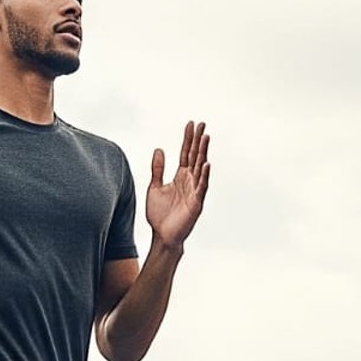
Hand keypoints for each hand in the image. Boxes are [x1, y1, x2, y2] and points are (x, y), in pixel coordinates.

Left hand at [145, 122, 210, 249]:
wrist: (162, 236)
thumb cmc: (159, 215)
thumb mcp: (154, 187)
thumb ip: (157, 169)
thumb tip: (159, 149)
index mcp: (180, 177)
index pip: (185, 153)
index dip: (187, 139)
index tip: (190, 124)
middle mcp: (190, 181)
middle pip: (195, 156)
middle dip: (198, 140)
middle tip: (202, 124)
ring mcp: (195, 191)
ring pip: (200, 168)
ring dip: (203, 153)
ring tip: (205, 138)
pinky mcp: (196, 203)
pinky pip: (202, 187)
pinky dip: (204, 175)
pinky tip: (206, 164)